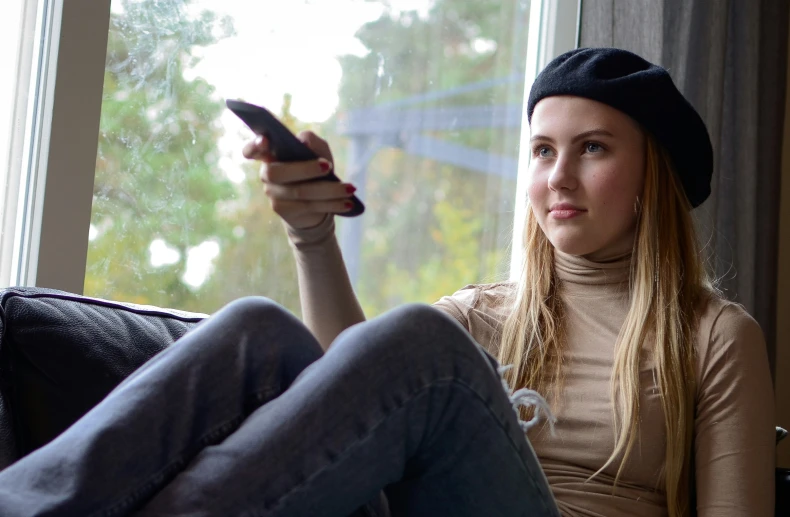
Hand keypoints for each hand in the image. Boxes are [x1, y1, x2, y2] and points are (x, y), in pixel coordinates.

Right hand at [242, 131, 356, 229]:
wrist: (315, 205)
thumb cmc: (316, 171)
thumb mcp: (319, 153)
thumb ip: (312, 142)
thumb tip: (304, 141)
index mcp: (271, 154)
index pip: (252, 149)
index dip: (254, 146)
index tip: (264, 140)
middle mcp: (267, 174)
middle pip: (277, 172)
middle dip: (304, 169)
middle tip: (328, 166)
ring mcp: (273, 194)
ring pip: (299, 192)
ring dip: (328, 190)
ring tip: (350, 188)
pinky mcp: (285, 211)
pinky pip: (309, 207)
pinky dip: (332, 204)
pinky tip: (347, 204)